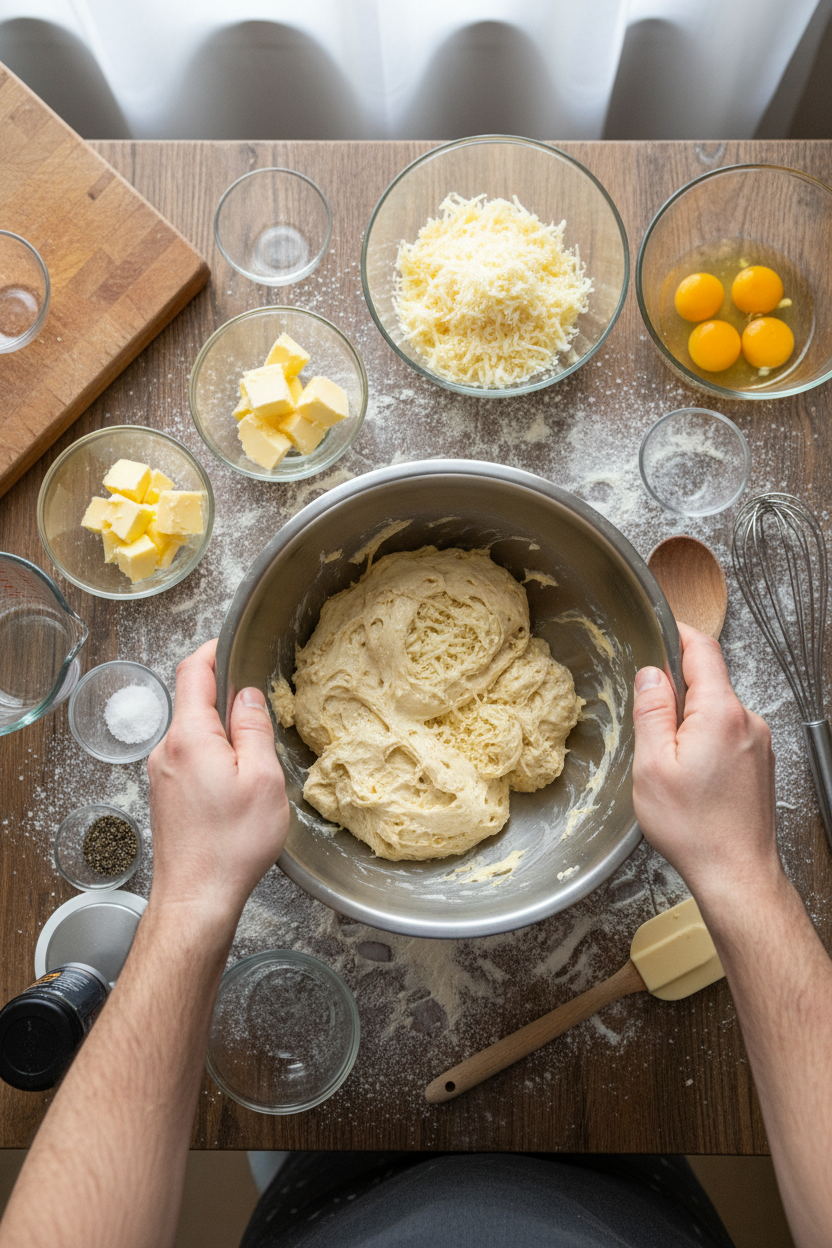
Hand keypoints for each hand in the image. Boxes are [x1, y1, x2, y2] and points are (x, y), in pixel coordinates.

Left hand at [146, 639, 288, 929]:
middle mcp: (167, 749)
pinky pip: (189, 756)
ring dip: (222, 731)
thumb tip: (247, 694)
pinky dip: (213, 754)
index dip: (214, 649)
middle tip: (263, 708)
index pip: (193, 671)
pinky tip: (237, 780)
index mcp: (190, 737)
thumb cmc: (232, 845)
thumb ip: (253, 728)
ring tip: (255, 754)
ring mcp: (162, 773)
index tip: (235, 643)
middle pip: (193, 700)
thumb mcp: (262, 779)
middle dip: (226, 696)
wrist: (196, 898)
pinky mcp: (165, 794)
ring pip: (193, 731)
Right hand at [632, 622, 780, 906]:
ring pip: (717, 711)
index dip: (679, 633)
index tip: (661, 628)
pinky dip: (704, 742)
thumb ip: (652, 712)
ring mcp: (758, 742)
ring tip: (668, 762)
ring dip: (690, 722)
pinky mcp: (760, 763)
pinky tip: (689, 776)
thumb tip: (650, 674)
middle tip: (648, 721)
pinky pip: (728, 734)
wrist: (736, 873)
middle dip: (676, 690)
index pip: (703, 650)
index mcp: (720, 713)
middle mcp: (747, 721)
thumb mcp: (653, 765)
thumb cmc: (694, 827)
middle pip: (709, 682)